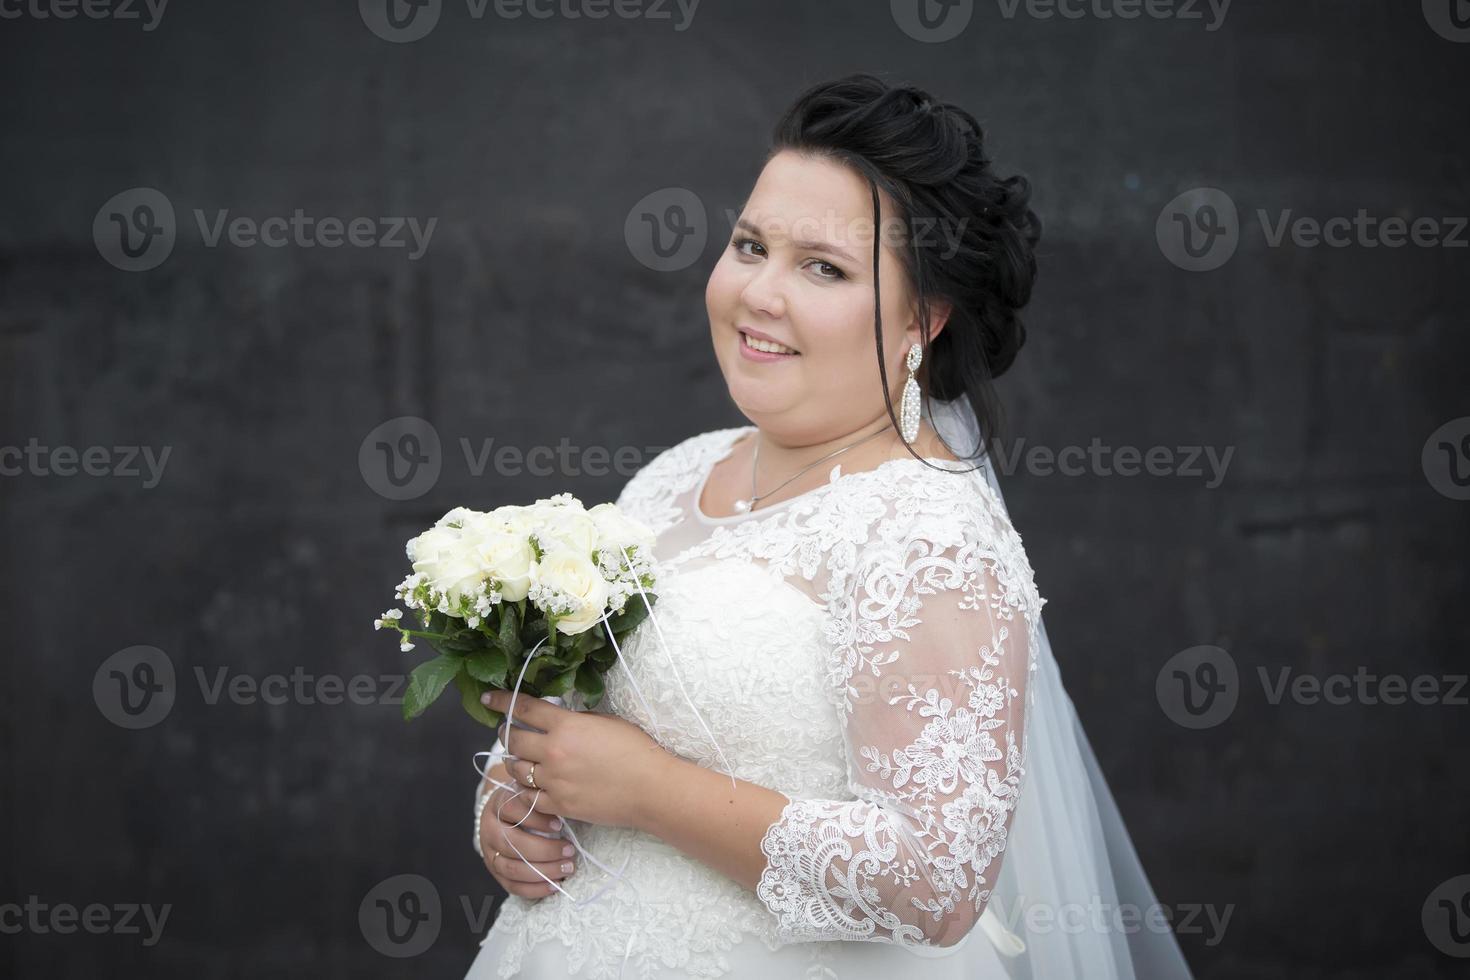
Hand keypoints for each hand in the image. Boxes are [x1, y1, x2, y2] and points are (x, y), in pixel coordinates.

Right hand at [479, 759, 577, 900]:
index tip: (560, 826)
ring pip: (512, 868)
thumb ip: (544, 801)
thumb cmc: (526, 804)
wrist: (503, 815)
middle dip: (545, 850)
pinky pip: (513, 886)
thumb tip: (570, 809)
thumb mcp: (531, 795)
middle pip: (512, 844)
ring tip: (566, 868)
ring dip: (543, 871)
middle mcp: (489, 830)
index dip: (537, 818)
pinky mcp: (495, 873)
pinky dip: (535, 889)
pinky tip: (554, 885)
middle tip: (570, 851)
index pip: (512, 809)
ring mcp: (489, 854)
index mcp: (498, 805)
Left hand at [482, 689, 671, 830]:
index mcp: (566, 726)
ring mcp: (554, 781)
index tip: (489, 698)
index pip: (524, 709)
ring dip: (515, 762)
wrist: (650, 788)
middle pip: (513, 740)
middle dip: (506, 733)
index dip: (502, 701)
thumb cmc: (635, 750)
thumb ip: (575, 720)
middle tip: (508, 731)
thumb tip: (557, 720)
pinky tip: (533, 785)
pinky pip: (529, 797)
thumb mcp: (605, 722)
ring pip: (516, 769)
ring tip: (521, 759)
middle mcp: (553, 752)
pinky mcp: (558, 805)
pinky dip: (528, 789)